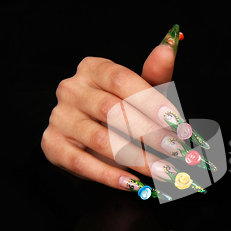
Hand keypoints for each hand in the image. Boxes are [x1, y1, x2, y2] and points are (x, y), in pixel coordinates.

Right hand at [41, 25, 210, 191]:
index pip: (121, 80)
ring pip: (102, 141)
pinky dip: (110, 176)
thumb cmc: (120, 107)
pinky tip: (134, 184)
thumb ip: (155, 73)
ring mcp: (60, 118)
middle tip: (176, 151)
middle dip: (149, 134)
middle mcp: (71, 89)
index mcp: (93, 69)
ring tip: (164, 172)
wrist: (87, 133)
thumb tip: (170, 47)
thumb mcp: (140, 90)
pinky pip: (82, 164)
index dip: (151, 102)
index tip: (177, 122)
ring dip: (137, 159)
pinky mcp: (53, 145)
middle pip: (113, 111)